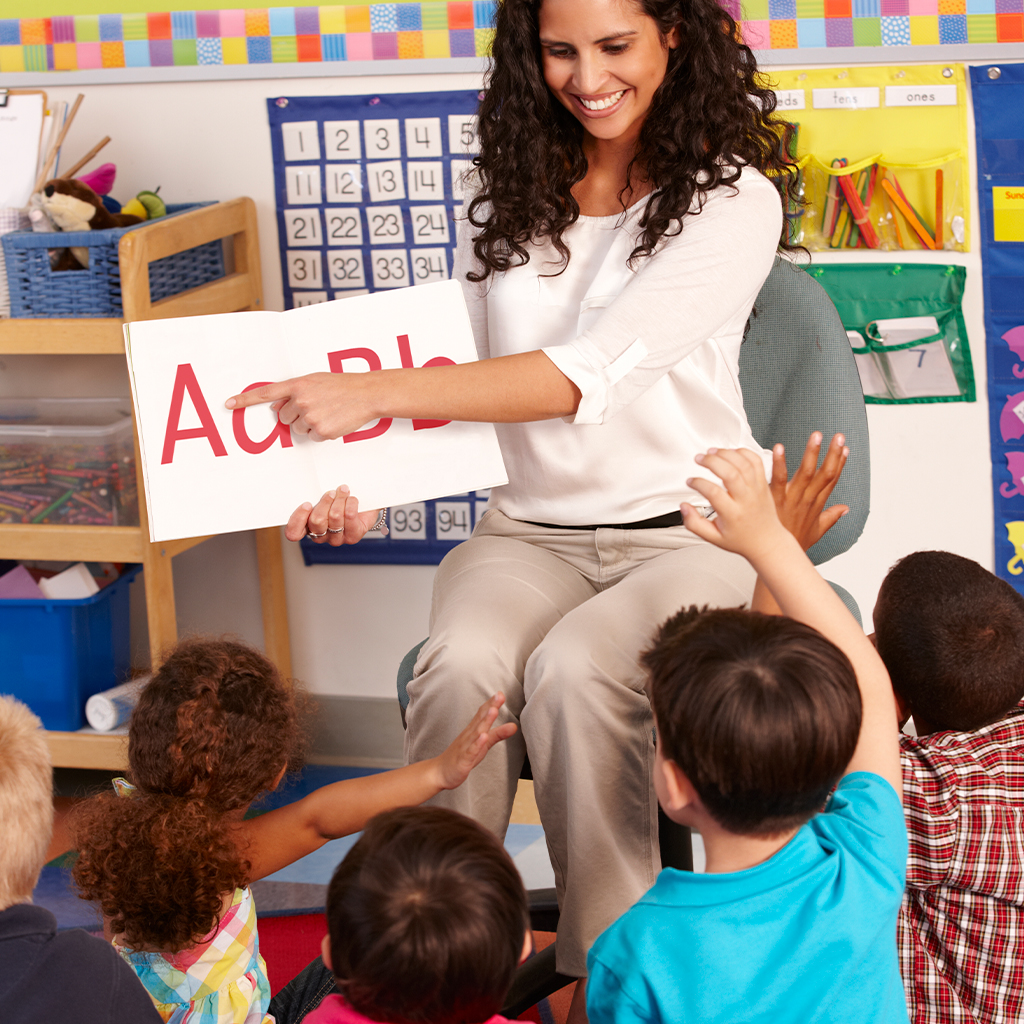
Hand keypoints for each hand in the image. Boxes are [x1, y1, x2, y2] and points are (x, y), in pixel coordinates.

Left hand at [226, 372, 379, 440]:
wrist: (366, 394)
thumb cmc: (343, 386)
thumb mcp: (315, 381)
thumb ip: (294, 392)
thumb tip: (277, 406)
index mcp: (298, 385)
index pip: (265, 393)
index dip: (245, 400)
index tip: (228, 404)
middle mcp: (300, 400)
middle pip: (283, 417)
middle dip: (296, 415)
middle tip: (316, 408)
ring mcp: (310, 416)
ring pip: (297, 429)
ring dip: (310, 425)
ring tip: (328, 413)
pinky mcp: (321, 430)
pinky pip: (312, 437)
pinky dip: (322, 433)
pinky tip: (333, 421)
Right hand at [285, 486, 385, 545]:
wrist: (363, 505)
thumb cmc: (338, 499)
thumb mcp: (323, 495)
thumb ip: (314, 493)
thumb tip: (312, 481)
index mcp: (307, 527)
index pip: (294, 532)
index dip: (298, 519)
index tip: (307, 504)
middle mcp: (320, 536)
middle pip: (317, 521)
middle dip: (325, 502)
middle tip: (332, 492)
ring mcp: (336, 539)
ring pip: (334, 517)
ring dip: (340, 499)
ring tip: (344, 490)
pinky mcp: (352, 537)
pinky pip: (349, 517)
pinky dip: (351, 503)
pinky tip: (352, 499)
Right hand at [434, 694, 517, 790]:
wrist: (440, 772)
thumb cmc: (463, 756)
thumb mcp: (484, 744)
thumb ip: (498, 734)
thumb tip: (515, 725)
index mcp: (473, 730)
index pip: (482, 714)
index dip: (492, 703)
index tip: (501, 693)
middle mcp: (468, 735)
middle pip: (480, 719)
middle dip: (490, 707)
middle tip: (499, 696)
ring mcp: (465, 747)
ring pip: (476, 733)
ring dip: (485, 721)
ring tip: (493, 710)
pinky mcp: (463, 760)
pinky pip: (470, 751)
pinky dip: (477, 744)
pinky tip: (483, 737)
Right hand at [681, 448, 788, 559]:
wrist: (767, 541)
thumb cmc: (741, 539)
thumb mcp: (713, 538)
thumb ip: (694, 524)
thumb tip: (684, 506)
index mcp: (732, 514)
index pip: (714, 493)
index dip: (699, 483)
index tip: (691, 482)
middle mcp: (746, 499)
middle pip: (730, 473)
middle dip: (711, 461)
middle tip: (699, 458)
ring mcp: (757, 489)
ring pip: (744, 464)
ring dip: (726, 453)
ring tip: (712, 452)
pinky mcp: (764, 483)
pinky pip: (757, 462)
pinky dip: (743, 452)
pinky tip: (731, 452)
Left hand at [769, 432, 848, 551]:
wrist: (776, 555)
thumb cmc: (795, 541)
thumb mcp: (817, 530)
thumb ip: (831, 517)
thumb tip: (845, 508)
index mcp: (817, 504)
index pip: (832, 479)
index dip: (840, 463)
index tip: (845, 448)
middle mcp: (808, 499)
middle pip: (824, 473)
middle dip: (833, 454)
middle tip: (838, 436)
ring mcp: (792, 499)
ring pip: (806, 473)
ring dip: (812, 453)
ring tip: (817, 436)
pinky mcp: (775, 499)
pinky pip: (778, 479)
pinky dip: (779, 463)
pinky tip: (779, 448)